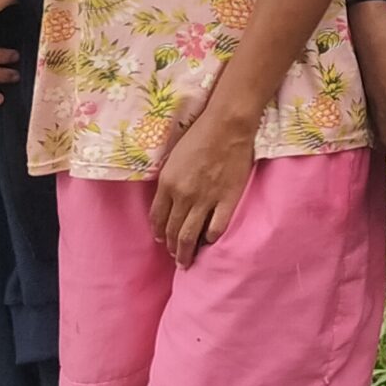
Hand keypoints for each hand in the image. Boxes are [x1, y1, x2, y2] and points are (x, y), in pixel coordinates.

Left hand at [149, 110, 257, 267]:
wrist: (228, 125)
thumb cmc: (200, 134)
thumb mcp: (173, 157)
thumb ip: (168, 180)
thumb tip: (168, 199)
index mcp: (167, 184)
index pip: (157, 218)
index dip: (159, 232)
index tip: (161, 240)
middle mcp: (183, 196)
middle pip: (173, 231)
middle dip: (172, 247)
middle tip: (175, 256)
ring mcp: (206, 200)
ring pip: (190, 236)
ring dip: (186, 251)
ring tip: (187, 260)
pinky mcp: (227, 200)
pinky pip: (216, 228)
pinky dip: (210, 238)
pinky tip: (209, 242)